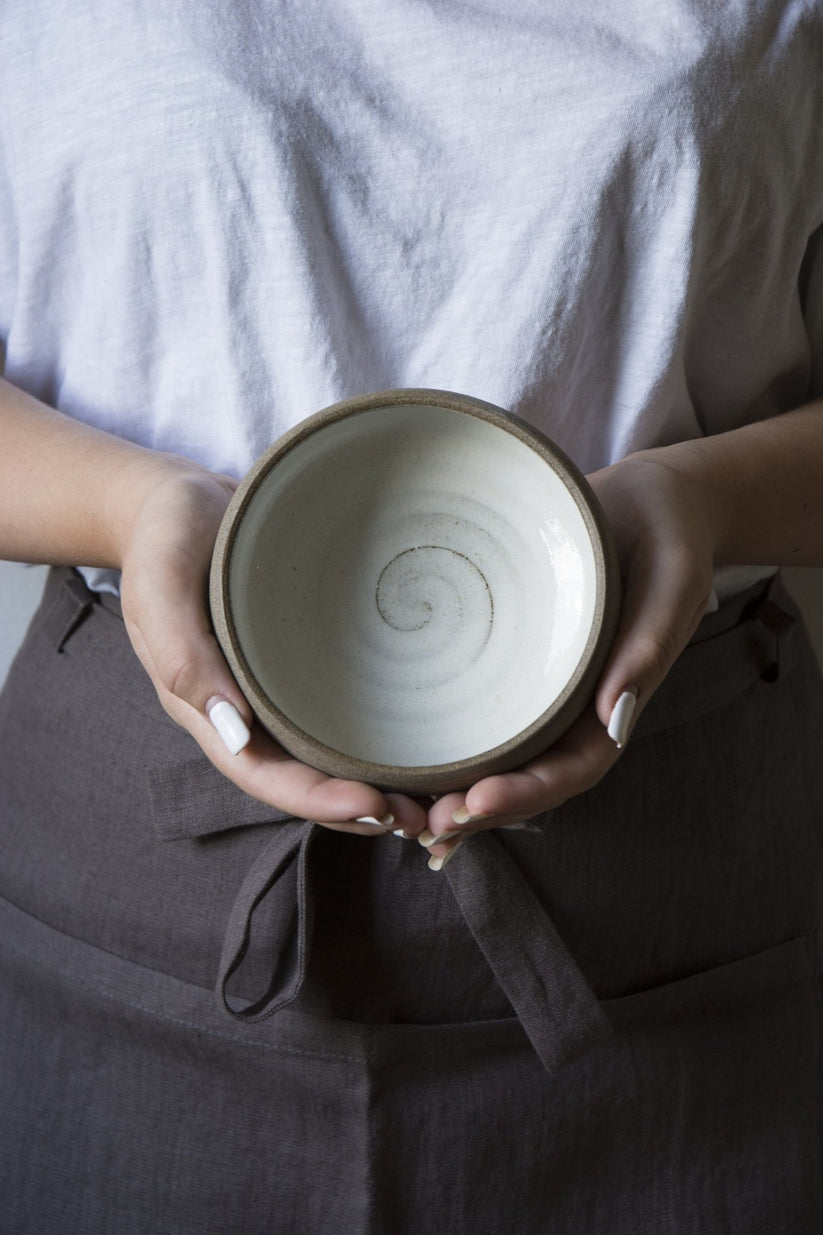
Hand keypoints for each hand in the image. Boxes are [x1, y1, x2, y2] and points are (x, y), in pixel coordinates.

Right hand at [118, 457, 426, 836]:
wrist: (177, 499)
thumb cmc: (164, 539)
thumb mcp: (161, 587)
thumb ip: (182, 656)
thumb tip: (234, 730)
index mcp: (208, 707)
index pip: (263, 776)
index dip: (317, 801)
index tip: (374, 808)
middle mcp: (245, 710)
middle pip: (302, 780)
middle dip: (359, 807)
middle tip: (424, 818)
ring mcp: (274, 690)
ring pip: (324, 756)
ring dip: (375, 784)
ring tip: (434, 798)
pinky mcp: (301, 662)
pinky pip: (338, 710)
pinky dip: (375, 736)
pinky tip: (421, 740)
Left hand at [422, 449, 717, 858]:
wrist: (649, 498)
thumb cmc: (669, 535)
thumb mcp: (674, 580)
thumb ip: (652, 644)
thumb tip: (615, 718)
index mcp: (616, 700)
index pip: (574, 769)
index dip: (526, 794)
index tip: (474, 804)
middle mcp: (575, 704)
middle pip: (528, 775)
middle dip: (479, 807)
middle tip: (422, 821)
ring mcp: (542, 684)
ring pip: (499, 751)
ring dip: (456, 784)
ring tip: (402, 806)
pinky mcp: (511, 654)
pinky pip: (480, 703)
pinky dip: (448, 735)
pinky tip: (401, 748)